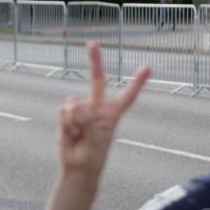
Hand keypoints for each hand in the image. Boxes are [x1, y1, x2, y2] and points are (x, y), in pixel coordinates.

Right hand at [57, 44, 150, 178]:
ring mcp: (80, 109)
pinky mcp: (66, 114)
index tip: (148, 67)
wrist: (76, 166)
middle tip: (92, 43)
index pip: (128, 95)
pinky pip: (62, 111)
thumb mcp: (97, 139)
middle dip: (94, 61)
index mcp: (112, 114)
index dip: (137, 81)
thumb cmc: (93, 155)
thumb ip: (88, 120)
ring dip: (72, 120)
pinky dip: (64, 124)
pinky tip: (70, 134)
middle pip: (96, 80)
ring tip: (78, 135)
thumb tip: (74, 104)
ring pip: (72, 102)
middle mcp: (96, 107)